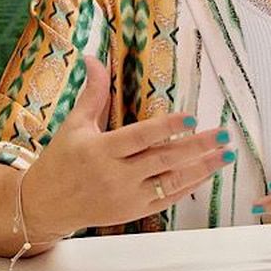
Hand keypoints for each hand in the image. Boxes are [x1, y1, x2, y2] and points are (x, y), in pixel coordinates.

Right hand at [22, 56, 232, 237]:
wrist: (45, 205)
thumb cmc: (61, 160)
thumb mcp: (74, 125)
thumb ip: (92, 94)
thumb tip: (94, 59)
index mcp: (100, 150)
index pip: (140, 137)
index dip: (166, 128)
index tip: (191, 118)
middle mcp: (114, 176)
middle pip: (163, 159)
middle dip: (197, 147)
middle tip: (223, 134)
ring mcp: (126, 197)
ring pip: (171, 182)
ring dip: (202, 168)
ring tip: (225, 154)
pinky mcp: (133, 212)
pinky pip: (167, 200)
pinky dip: (189, 187)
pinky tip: (207, 173)